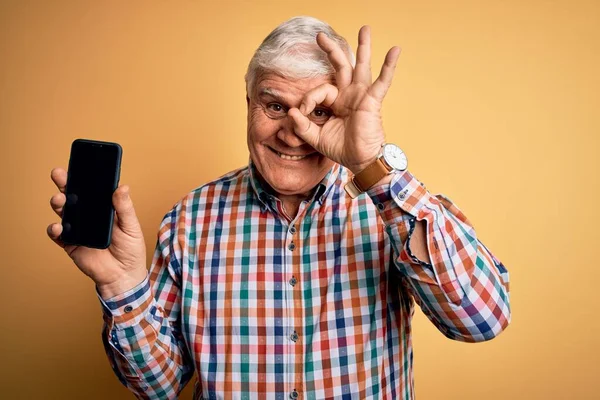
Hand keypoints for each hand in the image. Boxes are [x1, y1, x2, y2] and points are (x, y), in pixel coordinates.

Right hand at [47, 167, 146, 298]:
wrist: (124, 275)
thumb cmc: (130, 249)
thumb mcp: (131, 226)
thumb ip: (124, 208)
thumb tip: (122, 187)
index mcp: (104, 207)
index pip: (92, 189)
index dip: (84, 176)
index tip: (78, 164)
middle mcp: (89, 215)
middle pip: (73, 195)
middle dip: (64, 183)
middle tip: (59, 174)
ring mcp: (78, 228)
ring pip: (63, 211)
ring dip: (58, 203)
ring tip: (60, 200)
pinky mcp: (70, 243)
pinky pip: (58, 234)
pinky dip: (54, 229)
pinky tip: (58, 226)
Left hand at [287, 26, 400, 173]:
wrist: (359, 160)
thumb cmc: (342, 149)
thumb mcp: (315, 137)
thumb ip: (302, 125)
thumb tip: (291, 111)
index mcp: (336, 102)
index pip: (319, 90)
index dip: (308, 98)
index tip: (302, 111)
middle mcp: (348, 95)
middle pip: (340, 66)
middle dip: (331, 50)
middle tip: (320, 35)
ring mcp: (361, 96)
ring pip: (361, 66)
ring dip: (363, 47)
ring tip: (365, 28)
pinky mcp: (372, 100)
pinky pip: (382, 81)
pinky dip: (389, 66)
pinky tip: (395, 50)